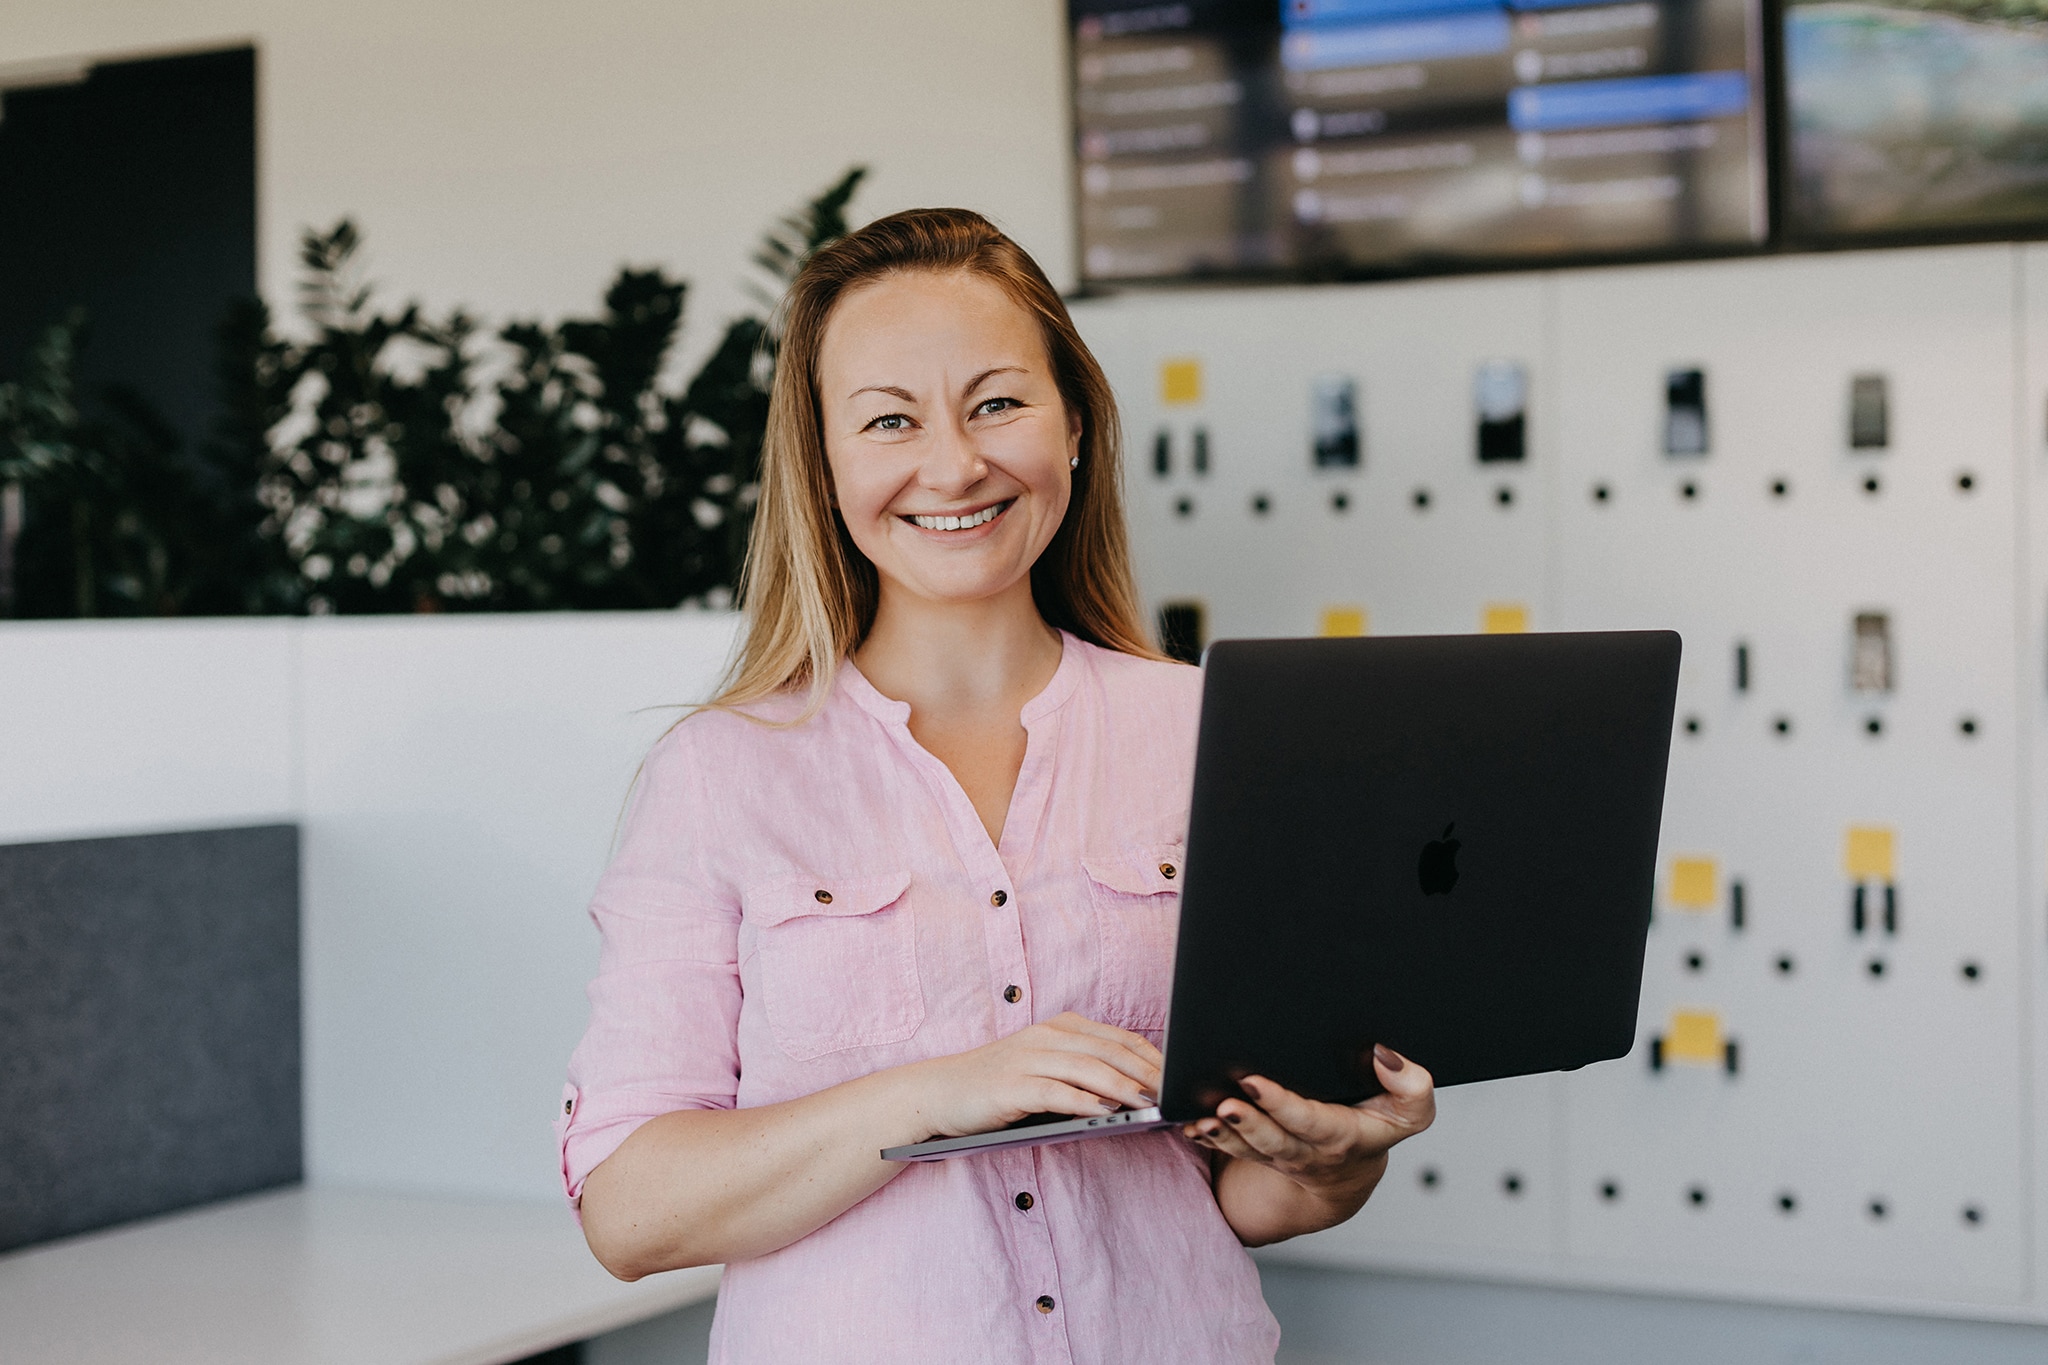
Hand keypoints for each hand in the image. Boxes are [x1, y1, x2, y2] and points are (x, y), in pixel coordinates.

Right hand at [908, 1012, 1161, 1139]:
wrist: (940, 1093)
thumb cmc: (999, 1085)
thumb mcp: (1045, 1069)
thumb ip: (1083, 1072)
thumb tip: (1135, 1093)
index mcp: (1060, 1028)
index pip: (1118, 1038)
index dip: (1152, 1056)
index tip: (1180, 1075)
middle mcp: (1047, 1037)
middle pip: (1110, 1051)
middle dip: (1148, 1072)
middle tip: (1175, 1091)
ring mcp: (1029, 1059)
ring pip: (1088, 1069)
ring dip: (1124, 1086)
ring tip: (1151, 1102)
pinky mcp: (1012, 1086)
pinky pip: (1056, 1092)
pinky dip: (1085, 1102)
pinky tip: (1106, 1113)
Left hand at [1182, 1045, 1434, 1213]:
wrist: (1350, 1169)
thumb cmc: (1377, 1125)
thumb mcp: (1411, 1112)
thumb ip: (1412, 1085)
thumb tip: (1385, 1054)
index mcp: (1341, 1136)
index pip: (1310, 1122)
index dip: (1282, 1106)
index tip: (1255, 1083)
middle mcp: (1305, 1150)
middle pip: (1272, 1141)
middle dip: (1247, 1124)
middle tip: (1224, 1103)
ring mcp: (1276, 1155)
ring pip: (1244, 1148)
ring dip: (1220, 1134)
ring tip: (1200, 1117)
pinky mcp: (1255, 1151)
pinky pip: (1228, 1149)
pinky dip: (1207, 1138)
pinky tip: (1189, 1123)